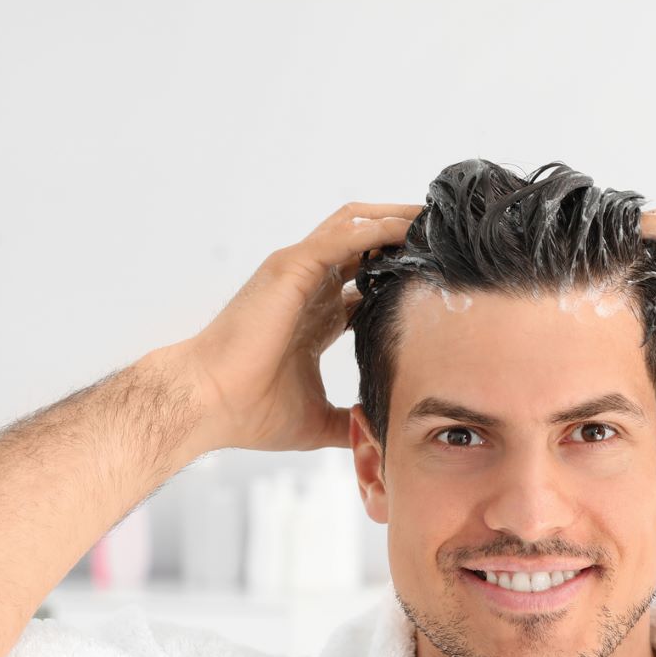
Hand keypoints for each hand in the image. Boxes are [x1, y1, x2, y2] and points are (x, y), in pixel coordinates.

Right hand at [167, 202, 421, 451]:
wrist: (207, 404)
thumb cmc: (249, 412)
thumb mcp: (316, 421)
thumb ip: (346, 420)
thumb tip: (372, 435)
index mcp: (315, 319)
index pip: (367, 288)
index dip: (402, 282)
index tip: (441, 284)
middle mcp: (308, 289)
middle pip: (366, 248)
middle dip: (405, 241)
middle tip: (447, 242)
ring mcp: (299, 273)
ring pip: (356, 227)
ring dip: (397, 221)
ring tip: (435, 222)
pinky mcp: (292, 267)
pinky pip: (343, 234)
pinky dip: (378, 227)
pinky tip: (409, 228)